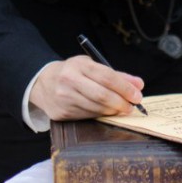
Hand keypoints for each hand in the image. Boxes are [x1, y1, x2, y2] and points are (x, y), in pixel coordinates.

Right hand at [29, 56, 144, 120]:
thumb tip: (138, 85)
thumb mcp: (91, 66)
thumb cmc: (73, 72)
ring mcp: (63, 98)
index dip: (125, 88)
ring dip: (113, 111)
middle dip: (121, 103)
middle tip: (132, 106)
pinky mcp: (61, 113)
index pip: (107, 77)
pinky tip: (105, 112)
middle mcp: (69, 81)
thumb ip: (116, 75)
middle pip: (102, 95)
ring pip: (96, 109)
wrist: (42, 83)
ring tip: (121, 108)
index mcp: (79, 65)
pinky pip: (88, 117)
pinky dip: (100, 115)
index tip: (137, 95)